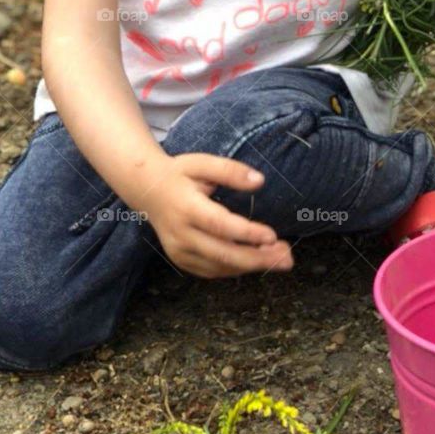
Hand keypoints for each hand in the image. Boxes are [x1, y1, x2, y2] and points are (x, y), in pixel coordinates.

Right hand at [141, 153, 293, 279]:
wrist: (146, 189)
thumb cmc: (179, 173)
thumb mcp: (202, 163)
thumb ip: (230, 170)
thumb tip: (260, 181)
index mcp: (186, 207)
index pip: (219, 225)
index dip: (246, 233)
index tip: (273, 236)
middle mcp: (180, 234)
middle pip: (222, 253)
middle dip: (258, 259)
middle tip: (287, 258)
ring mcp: (179, 251)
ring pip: (220, 266)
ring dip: (252, 266)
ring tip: (281, 259)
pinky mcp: (181, 260)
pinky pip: (212, 270)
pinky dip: (237, 268)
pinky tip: (258, 261)